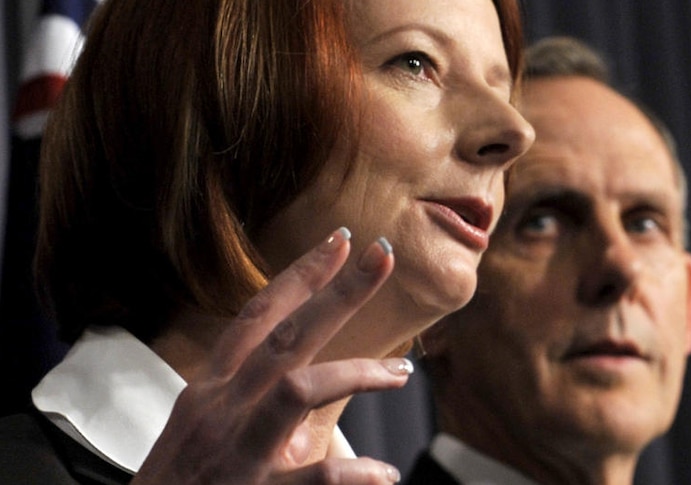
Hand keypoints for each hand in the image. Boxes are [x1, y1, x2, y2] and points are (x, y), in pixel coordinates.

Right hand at [133, 228, 407, 483]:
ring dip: (357, 373)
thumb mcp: (203, 424)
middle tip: (382, 256)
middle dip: (338, 292)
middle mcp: (222, 408)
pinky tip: (383, 473)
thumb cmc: (178, 480)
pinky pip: (314, 475)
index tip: (340, 240)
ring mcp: (238, 449)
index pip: (258, 316)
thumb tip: (304, 378)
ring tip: (401, 374)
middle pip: (287, 335)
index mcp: (211, 387)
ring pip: (299, 388)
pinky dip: (354, 473)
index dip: (300, 274)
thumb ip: (247, 395)